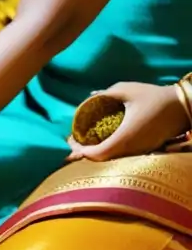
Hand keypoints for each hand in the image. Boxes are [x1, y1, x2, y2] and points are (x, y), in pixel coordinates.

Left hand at [67, 82, 190, 161]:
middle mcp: (131, 149)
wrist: (185, 107)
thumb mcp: (128, 90)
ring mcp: (139, 151)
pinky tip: (101, 141)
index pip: (97, 154)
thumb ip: (106, 93)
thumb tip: (90, 96)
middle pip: (102, 159)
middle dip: (84, 153)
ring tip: (82, 142)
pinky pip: (122, 155)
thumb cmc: (155, 97)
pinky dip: (108, 150)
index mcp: (125, 137)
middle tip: (73, 142)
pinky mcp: (146, 150)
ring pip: (112, 159)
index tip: (71, 140)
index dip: (80, 151)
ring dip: (96, 152)